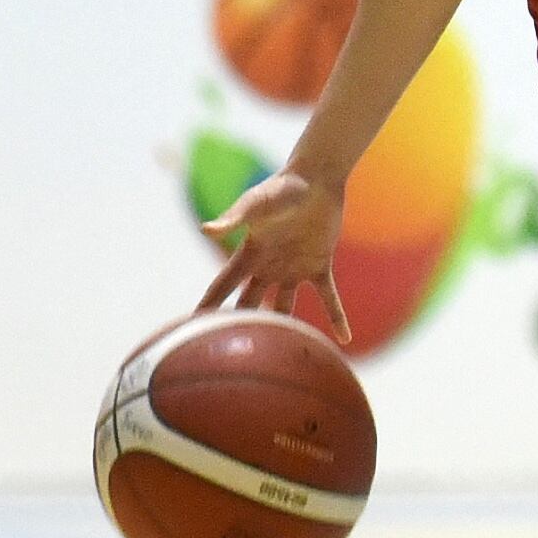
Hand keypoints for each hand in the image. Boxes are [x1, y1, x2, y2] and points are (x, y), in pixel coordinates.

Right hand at [199, 167, 350, 341]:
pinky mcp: (319, 265)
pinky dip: (337, 317)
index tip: (192, 329)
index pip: (223, 286)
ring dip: (284, 329)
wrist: (315, 179)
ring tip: (280, 358)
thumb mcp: (256, 204)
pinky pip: (329, 297)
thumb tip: (207, 229)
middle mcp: (268, 266)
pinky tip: (346, 340)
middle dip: (240, 325)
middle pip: (249, 303)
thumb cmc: (281, 188)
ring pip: (284, 307)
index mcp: (249, 255)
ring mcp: (293, 268)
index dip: (208, 306)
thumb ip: (234, 218)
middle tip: (230, 353)